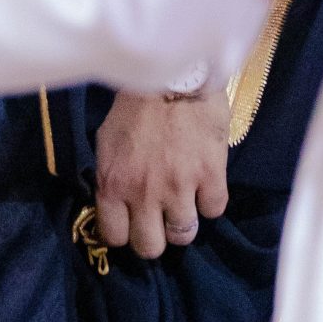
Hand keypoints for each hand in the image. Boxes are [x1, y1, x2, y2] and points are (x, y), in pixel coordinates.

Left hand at [93, 87, 229, 259]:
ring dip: (184, 221)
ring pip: (184, 235)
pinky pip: (214, 210)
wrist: (174, 74)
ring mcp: (179, 187)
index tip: (133, 223)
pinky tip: (206, 183)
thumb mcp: (108, 140)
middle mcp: (144, 194)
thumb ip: (112, 175)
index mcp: (113, 184)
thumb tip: (116, 199)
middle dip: (155, 236)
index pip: (115, 237)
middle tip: (161, 219)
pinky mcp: (210, 176)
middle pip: (150, 247)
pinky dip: (210, 200)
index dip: (125, 233)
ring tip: (186, 202)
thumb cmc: (137, 103)